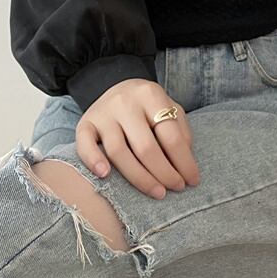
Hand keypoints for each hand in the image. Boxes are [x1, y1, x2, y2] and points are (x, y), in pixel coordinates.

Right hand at [75, 78, 200, 199]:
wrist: (116, 85)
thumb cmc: (148, 105)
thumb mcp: (169, 108)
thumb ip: (180, 130)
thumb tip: (186, 163)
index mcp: (151, 95)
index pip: (170, 135)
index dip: (184, 162)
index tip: (191, 181)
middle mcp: (125, 102)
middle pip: (145, 147)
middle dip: (164, 173)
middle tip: (176, 188)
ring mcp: (103, 113)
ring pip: (118, 152)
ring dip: (139, 178)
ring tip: (157, 192)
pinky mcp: (84, 122)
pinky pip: (84, 144)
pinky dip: (93, 161)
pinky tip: (105, 176)